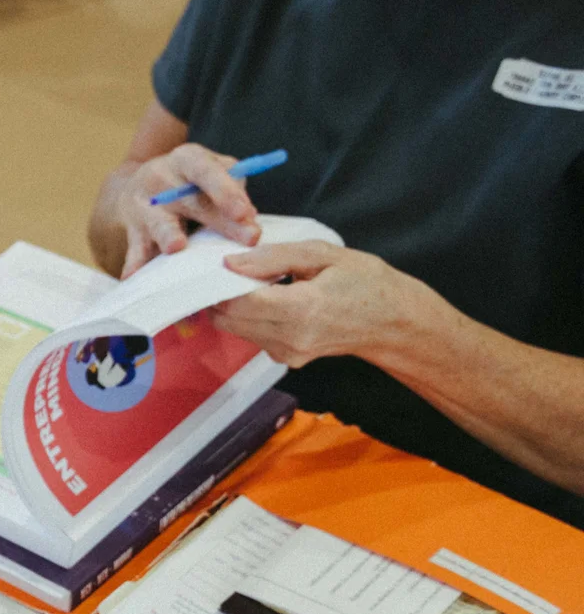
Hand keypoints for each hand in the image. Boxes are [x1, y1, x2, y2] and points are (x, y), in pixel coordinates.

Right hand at [116, 144, 261, 276]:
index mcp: (186, 160)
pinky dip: (135, 264)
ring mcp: (143, 206)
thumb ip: (232, 190)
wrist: (141, 187)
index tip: (245, 212)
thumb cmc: (189, 183)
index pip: (206, 171)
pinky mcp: (133, 232)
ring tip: (176, 246)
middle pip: (193, 202)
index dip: (226, 190)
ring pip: (159, 223)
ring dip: (168, 235)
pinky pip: (135, 250)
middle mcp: (161, 178)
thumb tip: (249, 218)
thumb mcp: (212, 172)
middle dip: (222, 222)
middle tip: (250, 238)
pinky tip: (134, 275)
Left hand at [213, 242, 431, 368]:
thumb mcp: (324, 255)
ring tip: (258, 282)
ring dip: (235, 305)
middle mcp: (289, 338)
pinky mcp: (285, 358)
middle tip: (235, 270)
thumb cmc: (366, 283)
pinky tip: (271, 299)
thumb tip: (231, 262)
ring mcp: (286, 353)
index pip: (237, 301)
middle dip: (221, 294)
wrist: (393, 323)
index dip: (220, 282)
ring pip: (235, 329)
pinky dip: (250, 316)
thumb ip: (274, 258)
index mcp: (301, 310)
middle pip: (227, 319)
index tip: (221, 263)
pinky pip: (251, 335)